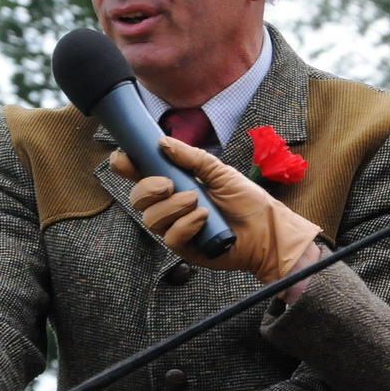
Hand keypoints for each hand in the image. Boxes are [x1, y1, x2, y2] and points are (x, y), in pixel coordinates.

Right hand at [111, 137, 320, 283]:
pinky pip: (169, 237)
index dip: (128, 166)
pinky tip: (204, 219)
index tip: (123, 159)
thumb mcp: (220, 171)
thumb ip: (192, 158)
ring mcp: (176, 227)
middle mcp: (171, 206)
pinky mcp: (184, 248)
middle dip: (149, 188)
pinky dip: (186, 225)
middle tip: (170, 184)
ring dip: (173, 207)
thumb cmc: (246, 200)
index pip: (142, 174)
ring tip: (198, 202)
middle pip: (138, 198)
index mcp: (176, 183)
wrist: (267, 230)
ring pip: (151, 219)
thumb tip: (162, 142)